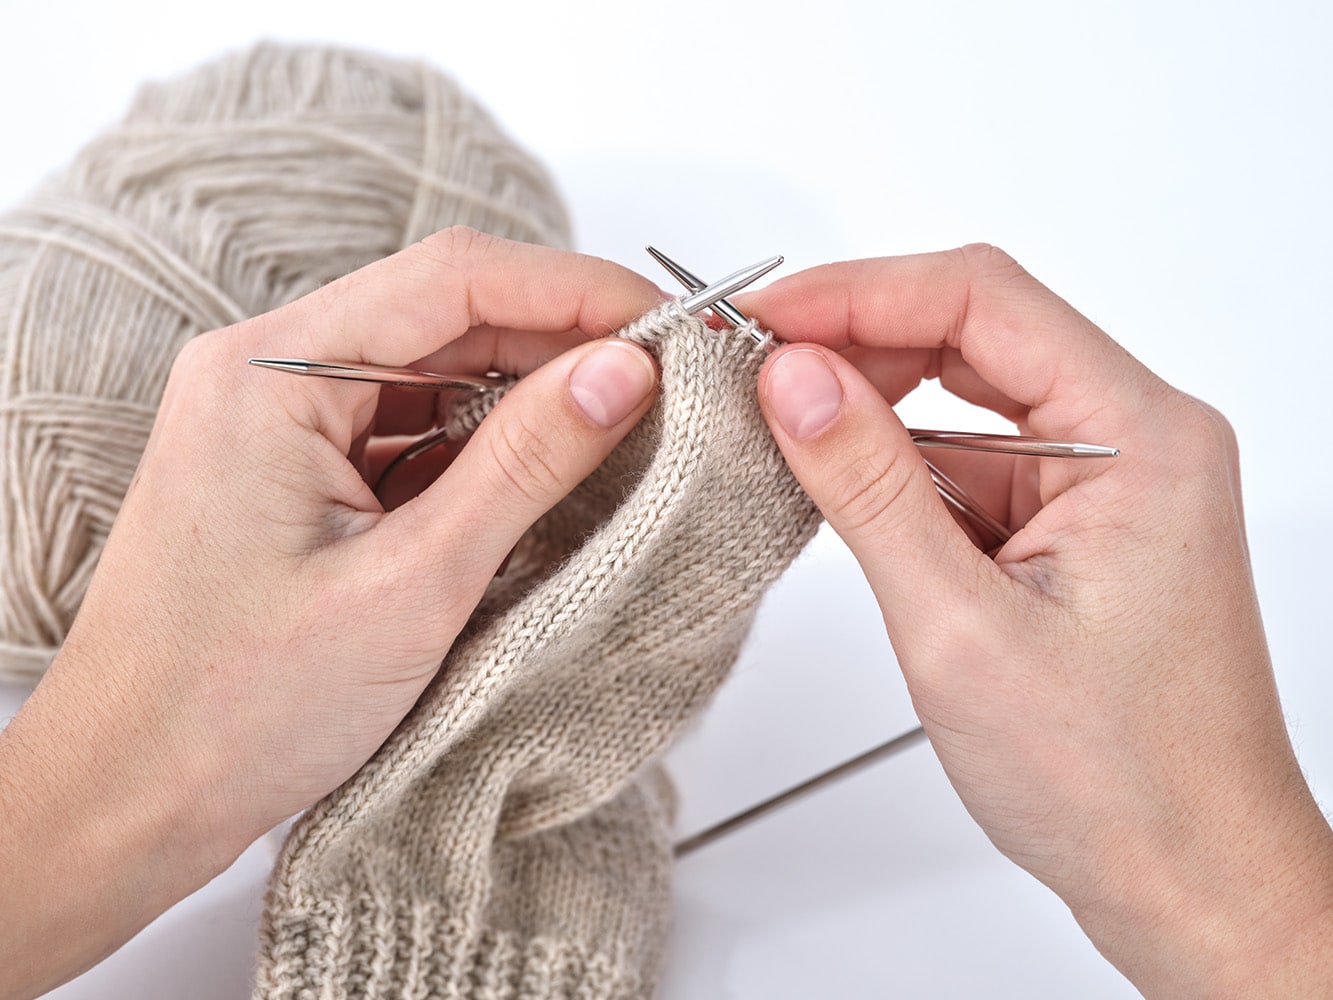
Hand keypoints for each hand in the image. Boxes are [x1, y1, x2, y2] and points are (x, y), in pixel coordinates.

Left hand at [0, 228, 661, 997]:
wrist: (130, 799)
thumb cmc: (235, 708)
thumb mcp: (411, 585)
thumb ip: (526, 464)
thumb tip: (625, 372)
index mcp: (268, 374)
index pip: (454, 280)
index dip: (576, 289)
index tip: (669, 326)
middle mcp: (266, 375)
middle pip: (446, 315)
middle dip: (562, 341)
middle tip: (667, 382)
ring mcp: (281, 425)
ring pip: (435, 374)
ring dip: (528, 396)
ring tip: (624, 430)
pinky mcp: (300, 474)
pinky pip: (410, 431)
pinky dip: (484, 449)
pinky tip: (548, 474)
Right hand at [745, 245, 1332, 994]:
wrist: (1188, 878)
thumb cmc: (1122, 781)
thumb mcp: (961, 627)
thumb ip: (870, 489)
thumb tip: (794, 381)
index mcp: (1140, 440)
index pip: (982, 301)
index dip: (858, 294)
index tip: (764, 319)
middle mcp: (1134, 443)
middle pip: (975, 332)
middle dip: (857, 341)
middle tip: (755, 367)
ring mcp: (1103, 485)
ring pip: (967, 398)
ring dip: (873, 409)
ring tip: (779, 430)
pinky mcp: (1070, 528)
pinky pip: (972, 462)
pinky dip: (899, 469)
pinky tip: (838, 487)